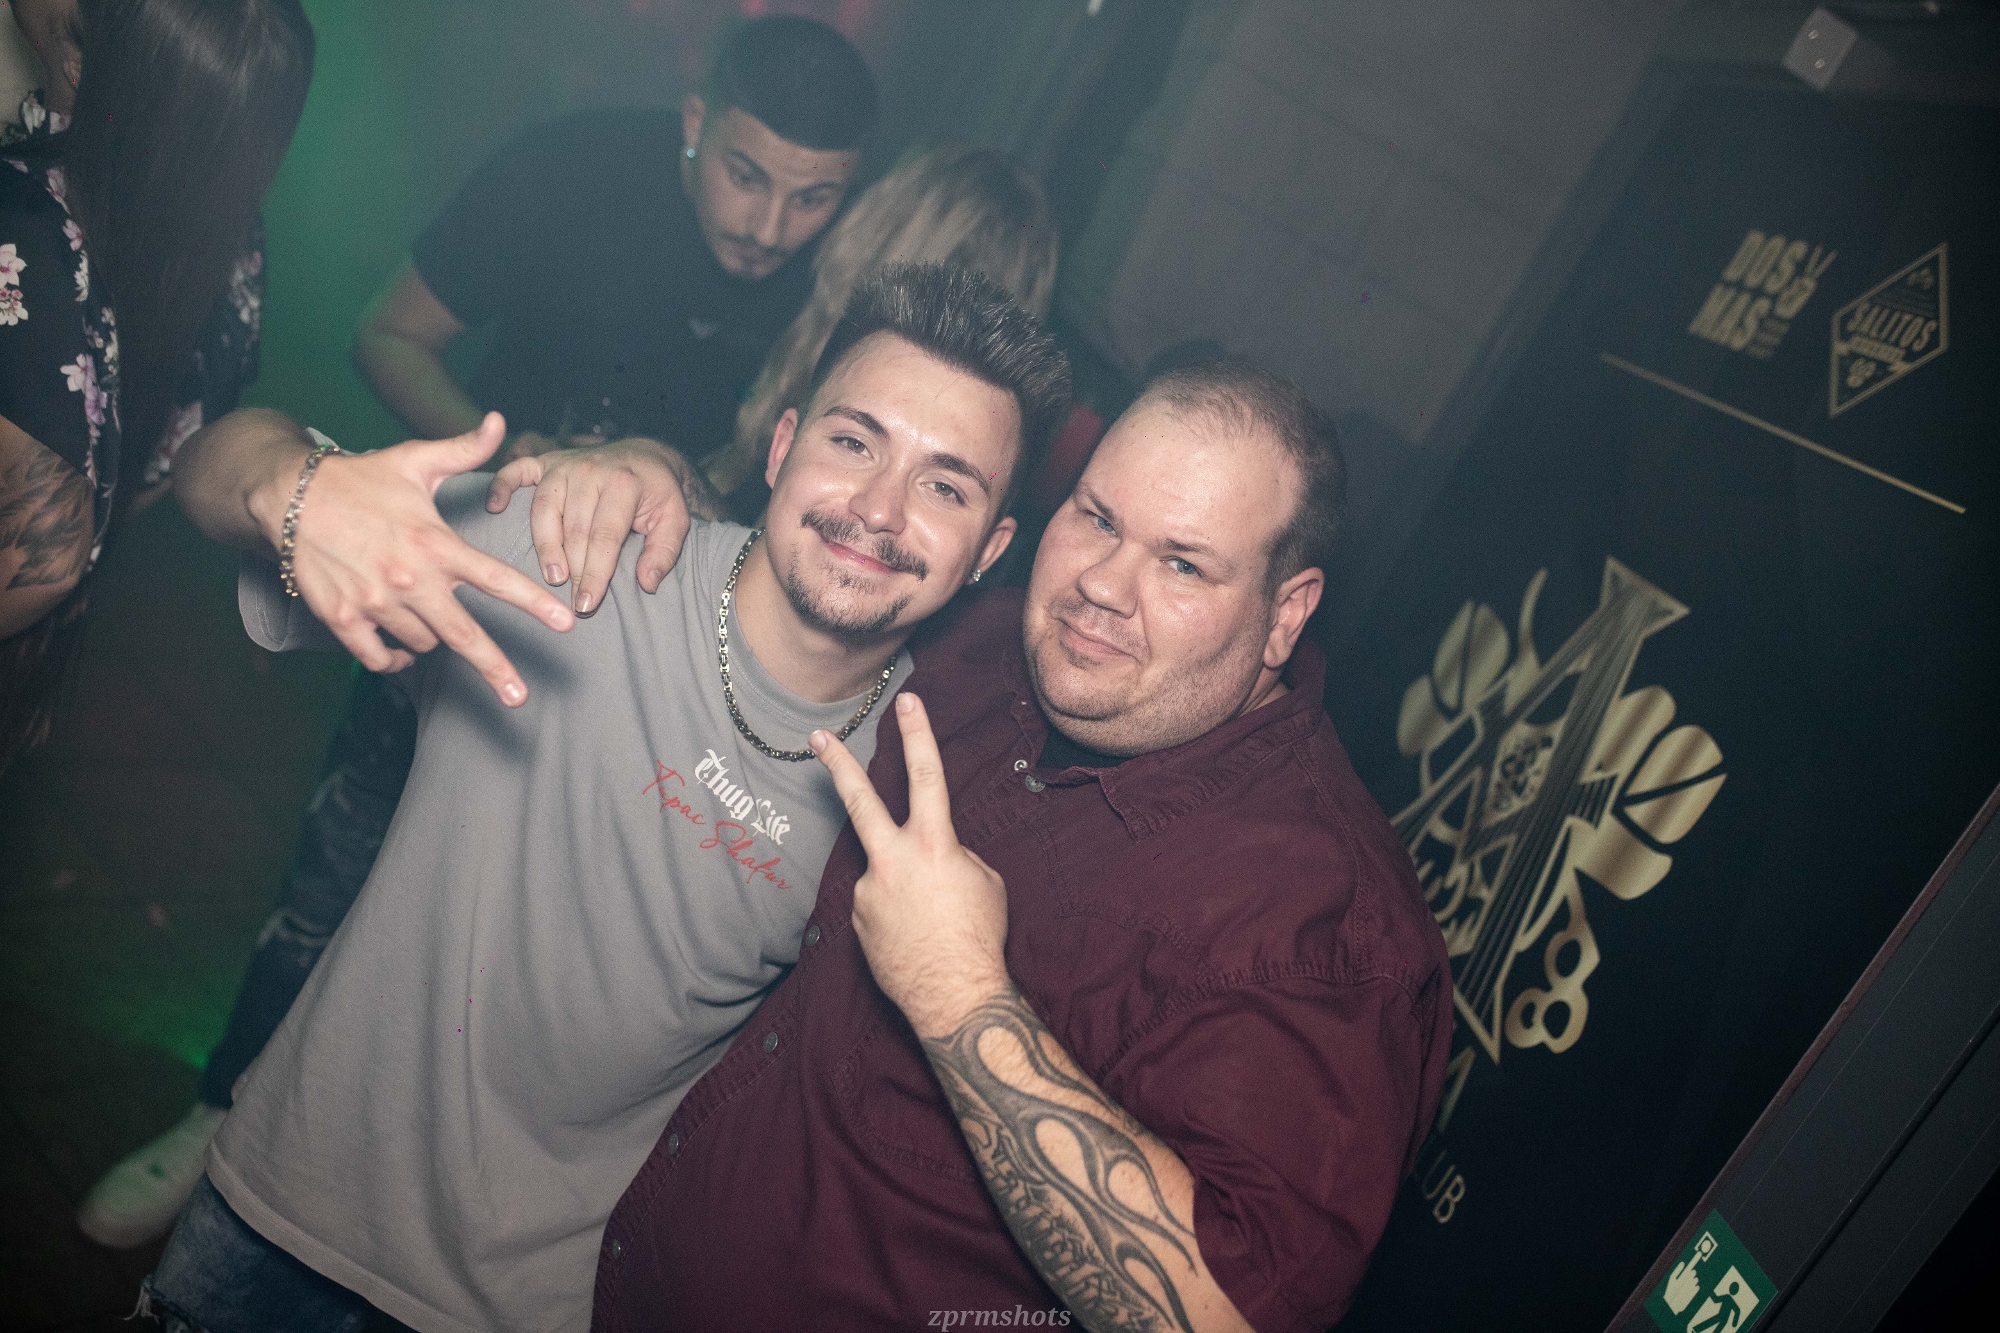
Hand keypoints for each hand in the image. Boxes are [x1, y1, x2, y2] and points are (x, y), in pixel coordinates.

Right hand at [272, 413, 574, 704]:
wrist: (289, 495)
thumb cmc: (360, 479)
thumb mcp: (414, 459)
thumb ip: (463, 450)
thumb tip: (499, 422)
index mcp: (435, 543)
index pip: (495, 578)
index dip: (533, 603)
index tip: (565, 625)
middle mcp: (409, 577)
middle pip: (462, 635)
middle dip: (494, 668)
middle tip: (518, 697)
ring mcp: (374, 601)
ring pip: (422, 643)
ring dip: (430, 639)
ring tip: (422, 613)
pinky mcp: (342, 617)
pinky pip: (379, 656)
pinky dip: (394, 660)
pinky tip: (399, 652)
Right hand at [485, 437, 718, 614]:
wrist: (646, 456)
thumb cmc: (657, 494)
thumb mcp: (676, 519)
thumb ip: (665, 551)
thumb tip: (647, 583)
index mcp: (623, 484)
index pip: (605, 537)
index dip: (594, 574)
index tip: (587, 605)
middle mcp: (591, 471)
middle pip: (574, 529)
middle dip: (573, 569)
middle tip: (571, 603)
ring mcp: (565, 465)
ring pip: (544, 509)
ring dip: (545, 546)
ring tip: (552, 577)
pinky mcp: (548, 461)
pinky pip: (518, 471)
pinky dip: (502, 486)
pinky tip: (494, 508)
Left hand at [811, 694, 1011, 1037]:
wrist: (955, 997)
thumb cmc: (979, 937)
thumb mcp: (982, 881)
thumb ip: (952, 854)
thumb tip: (931, 854)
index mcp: (934, 845)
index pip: (927, 776)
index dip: (918, 734)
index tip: (907, 701)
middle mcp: (893, 861)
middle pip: (860, 802)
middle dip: (838, 765)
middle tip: (817, 737)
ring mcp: (867, 892)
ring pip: (883, 872)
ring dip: (902, 889)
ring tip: (928, 924)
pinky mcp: (855, 921)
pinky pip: (876, 906)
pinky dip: (894, 916)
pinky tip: (912, 938)